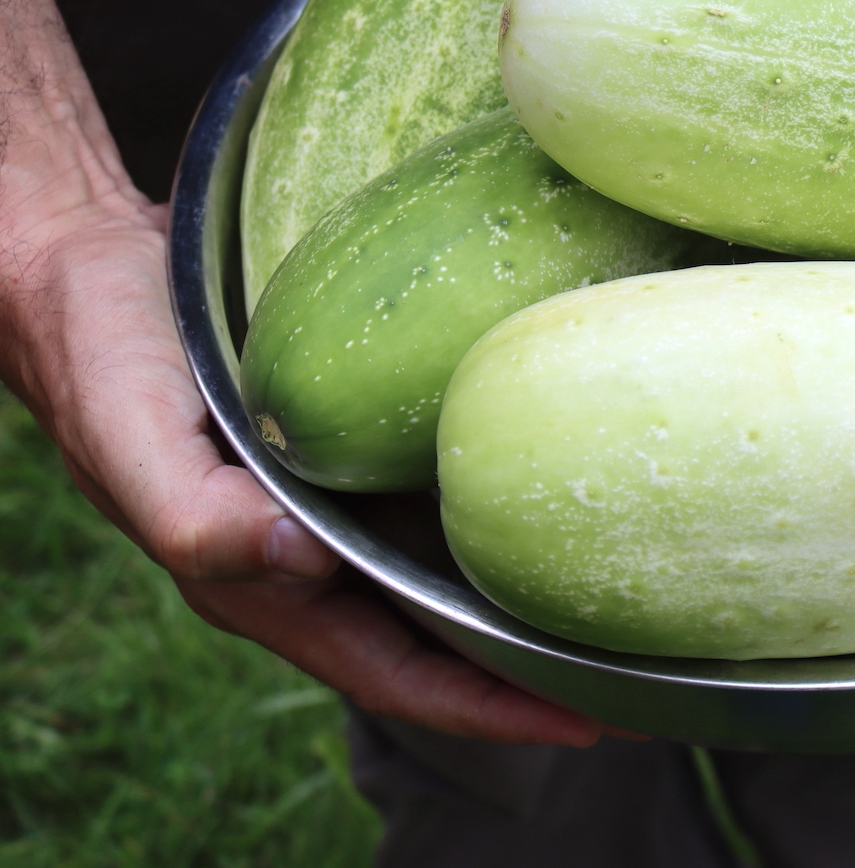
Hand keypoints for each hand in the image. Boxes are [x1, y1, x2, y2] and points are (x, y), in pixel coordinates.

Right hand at [1, 195, 601, 746]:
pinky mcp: (354, 439)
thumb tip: (302, 562)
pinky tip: (566, 476)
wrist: (79, 263)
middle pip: (445, 636)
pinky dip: (505, 495)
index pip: (401, 674)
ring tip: (633, 592)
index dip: (491, 709)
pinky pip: (441, 485)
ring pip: (450, 566)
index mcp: (266, 585)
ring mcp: (338, 499)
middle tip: (645, 672)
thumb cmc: (97, 353)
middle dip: (536, 667)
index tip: (589, 719)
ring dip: (533, 586)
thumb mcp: (135, 441)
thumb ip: (202, 520)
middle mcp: (315, 554)